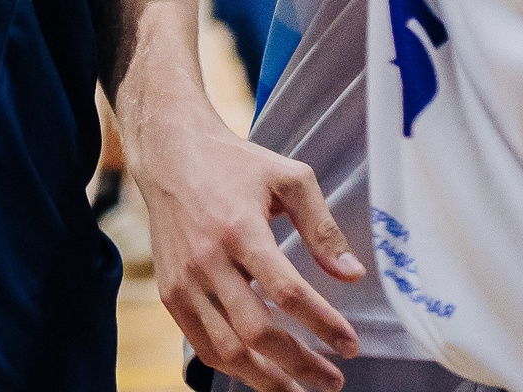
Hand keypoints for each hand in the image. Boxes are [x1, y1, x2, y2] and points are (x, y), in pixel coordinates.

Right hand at [132, 83, 361, 391]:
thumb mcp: (287, 178)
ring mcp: (184, 280)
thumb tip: (353, 275)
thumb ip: (322, 226)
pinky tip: (261, 372)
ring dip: (268, 380)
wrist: (169, 153)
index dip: (323, 324)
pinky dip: (234, 367)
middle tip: (333, 378)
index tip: (351, 345)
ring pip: (228, 349)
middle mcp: (208, 258)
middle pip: (257, 330)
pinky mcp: (170, 293)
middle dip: (300, 363)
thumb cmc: (235, 163)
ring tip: (300, 390)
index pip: (286, 291)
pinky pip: (203, 345)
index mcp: (239, 227)